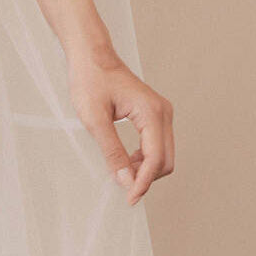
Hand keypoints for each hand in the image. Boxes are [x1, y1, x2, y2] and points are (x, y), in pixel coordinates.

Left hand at [66, 43, 175, 204]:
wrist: (91, 57)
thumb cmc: (90, 80)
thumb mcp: (94, 119)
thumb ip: (112, 151)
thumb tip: (125, 180)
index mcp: (152, 112)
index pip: (155, 158)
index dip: (143, 182)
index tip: (129, 199)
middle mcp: (163, 112)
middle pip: (166, 160)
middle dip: (147, 178)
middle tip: (123, 190)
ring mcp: (161, 113)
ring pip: (164, 154)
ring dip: (146, 169)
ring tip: (121, 173)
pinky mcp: (154, 115)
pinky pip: (157, 144)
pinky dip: (145, 158)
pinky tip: (126, 161)